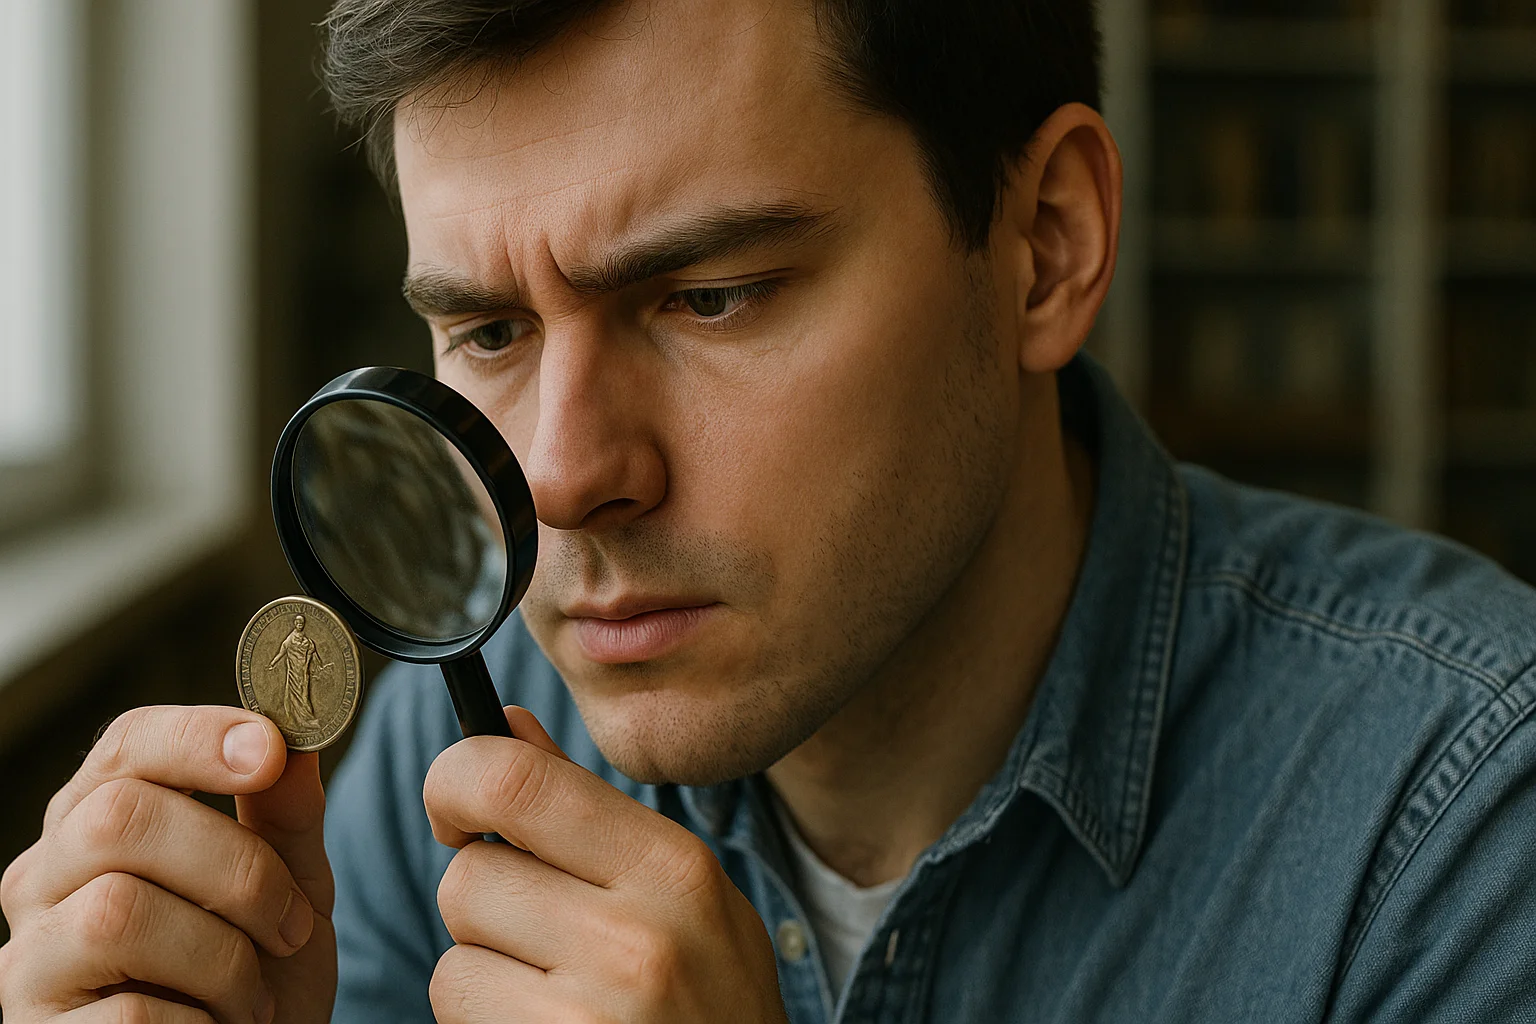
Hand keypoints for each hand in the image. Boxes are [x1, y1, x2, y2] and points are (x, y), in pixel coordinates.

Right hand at [0, 705, 336, 1023]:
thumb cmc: (262, 970)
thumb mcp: (290, 886)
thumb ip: (286, 817)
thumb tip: (293, 743)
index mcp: (102, 821)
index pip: (126, 745)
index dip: (196, 737)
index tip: (271, 750)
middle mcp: (46, 879)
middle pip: (118, 818)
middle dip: (234, 867)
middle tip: (292, 925)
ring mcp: (28, 960)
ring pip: (115, 914)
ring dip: (221, 957)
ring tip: (253, 996)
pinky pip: (127, 1014)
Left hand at [424, 707, 788, 1023]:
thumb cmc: (711, 996)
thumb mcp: (683, 892)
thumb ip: (590, 810)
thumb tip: (506, 726)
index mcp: (673, 867)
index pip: (516, 782)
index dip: (456, 780)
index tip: (456, 809)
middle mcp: (635, 936)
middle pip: (469, 875)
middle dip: (481, 900)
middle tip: (531, 929)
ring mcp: (590, 1012)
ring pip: (452, 954)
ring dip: (482, 970)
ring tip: (552, 992)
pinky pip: (456, 1013)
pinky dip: (481, 1020)